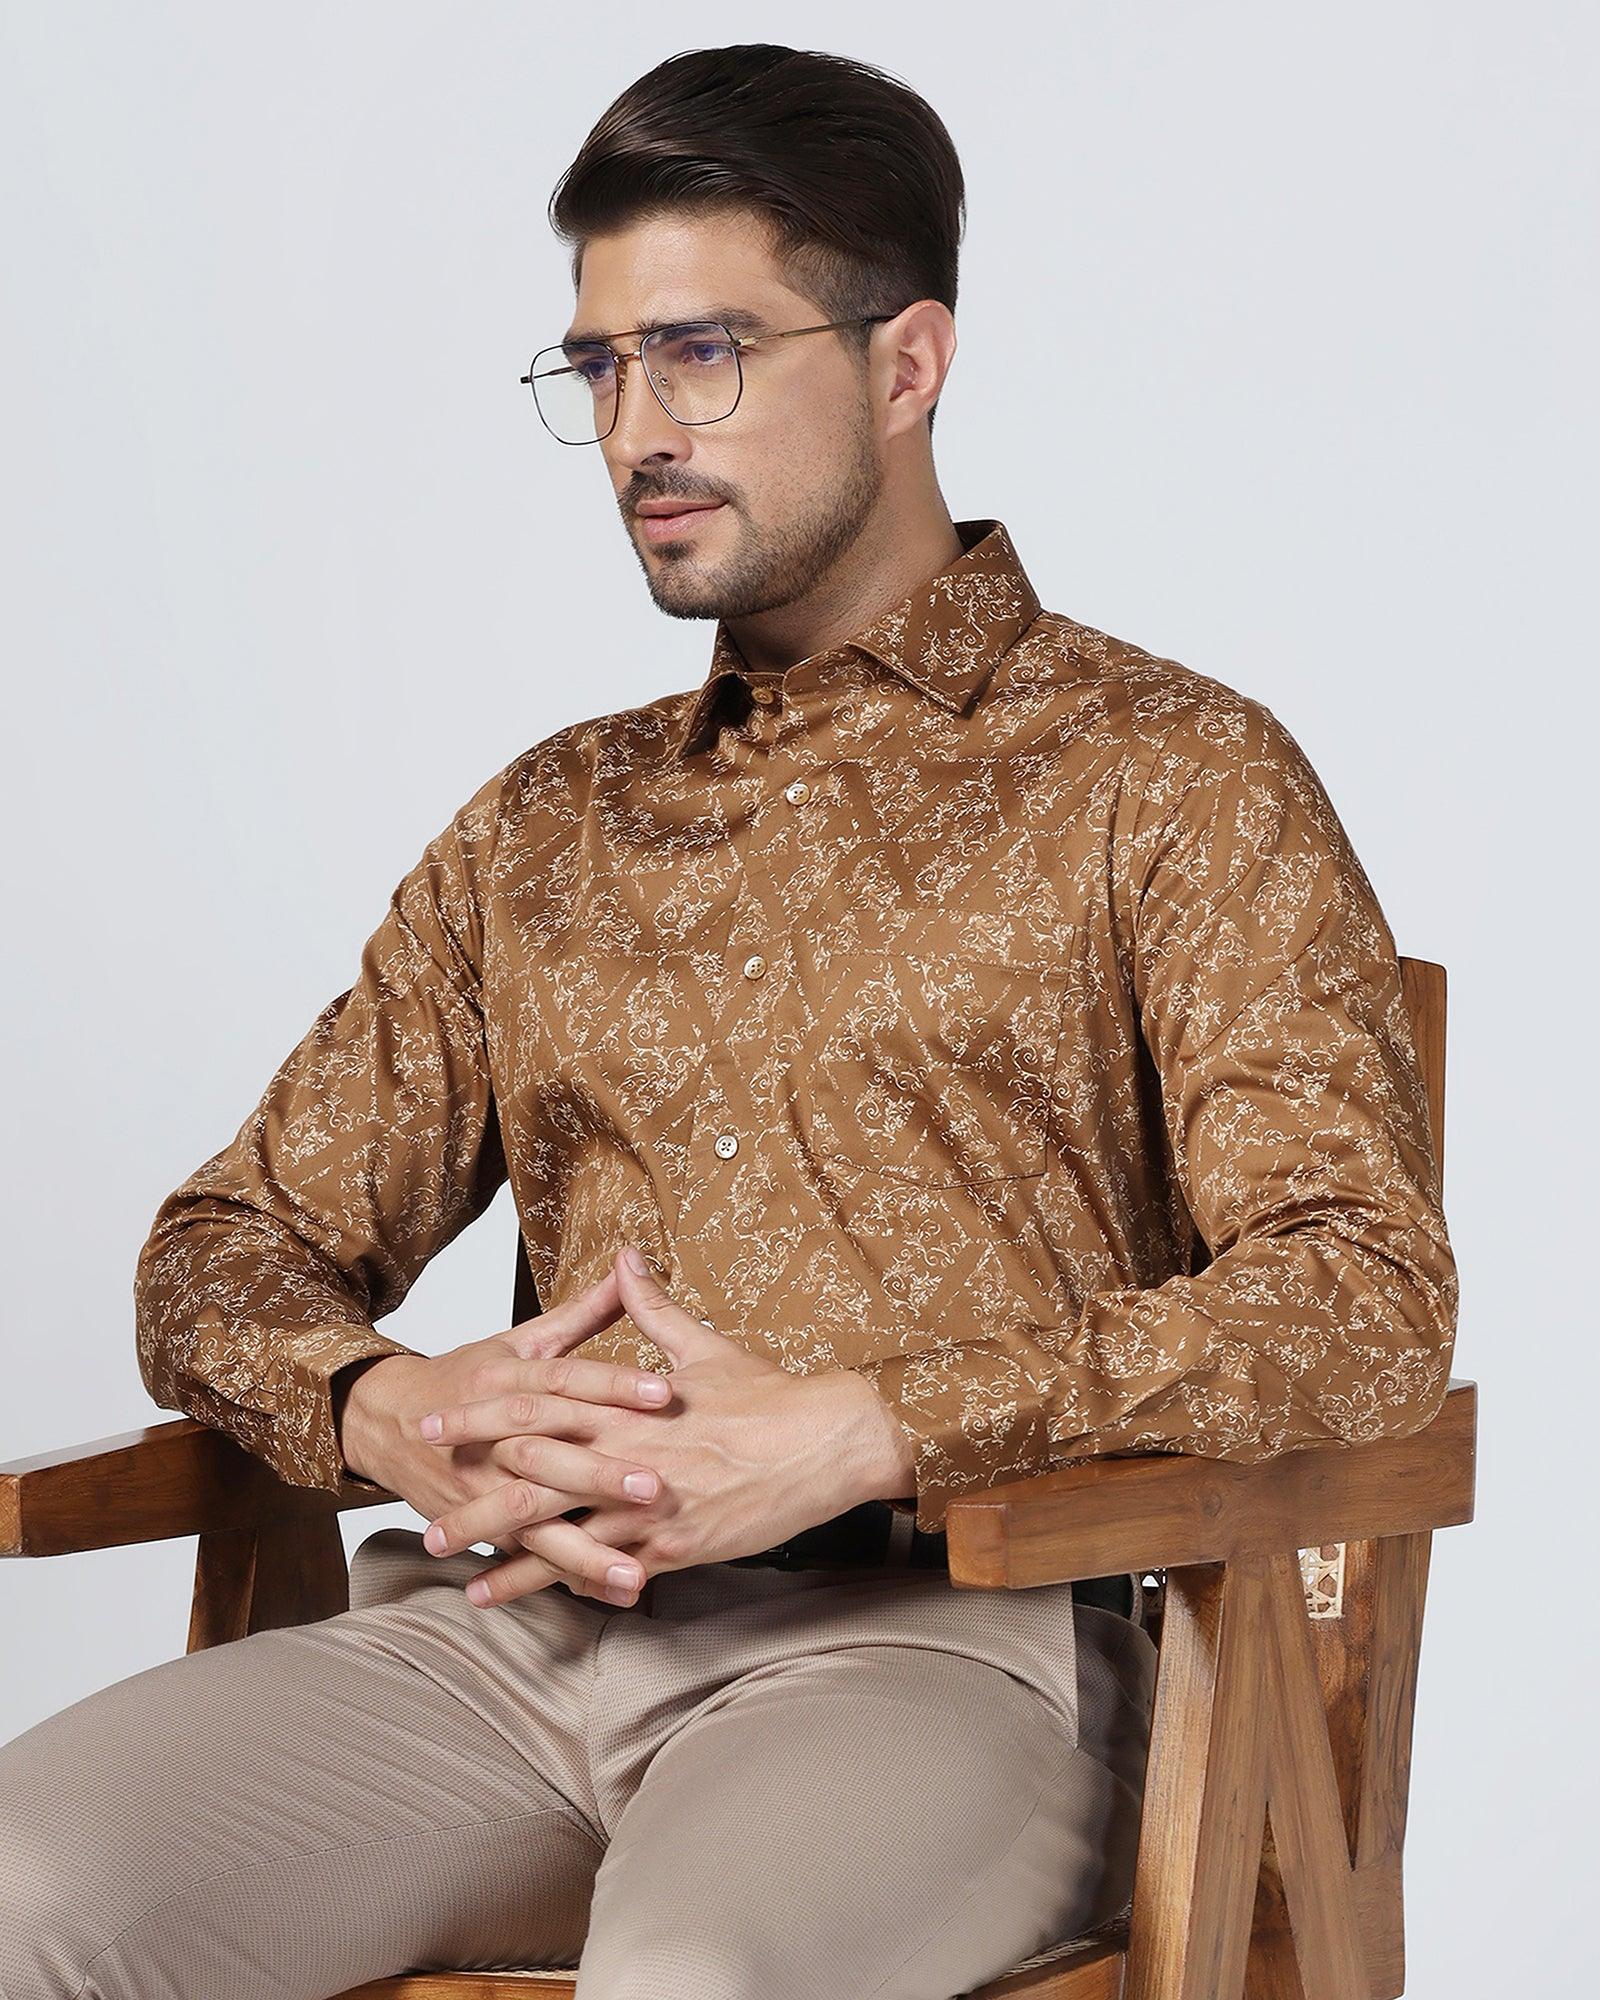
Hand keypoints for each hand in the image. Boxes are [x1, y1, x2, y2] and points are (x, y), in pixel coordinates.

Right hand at [337, 1263, 674, 1604]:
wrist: (385, 1420)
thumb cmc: (467, 1376)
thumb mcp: (520, 1340)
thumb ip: (580, 1314)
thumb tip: (629, 1268)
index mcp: (508, 1381)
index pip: (565, 1379)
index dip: (614, 1383)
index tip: (664, 1392)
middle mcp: (493, 1435)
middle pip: (549, 1454)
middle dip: (601, 1474)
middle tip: (655, 1487)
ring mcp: (481, 1485)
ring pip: (533, 1519)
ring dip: (582, 1549)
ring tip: (633, 1572)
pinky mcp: (478, 1522)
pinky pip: (520, 1555)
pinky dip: (557, 1578)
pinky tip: (601, 1594)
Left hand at [417, 1242, 905, 1608]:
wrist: (829, 1442)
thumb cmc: (770, 1397)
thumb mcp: (705, 1347)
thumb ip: (652, 1309)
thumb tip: (625, 1257)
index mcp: (630, 1403)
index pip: (539, 1403)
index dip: (483, 1412)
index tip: (438, 1416)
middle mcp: (630, 1452)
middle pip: (533, 1471)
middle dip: (473, 1487)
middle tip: (421, 1503)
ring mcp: (650, 1503)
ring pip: (561, 1529)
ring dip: (503, 1548)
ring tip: (456, 1564)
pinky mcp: (676, 1544)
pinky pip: (607, 1569)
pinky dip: (563, 1583)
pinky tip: (530, 1597)